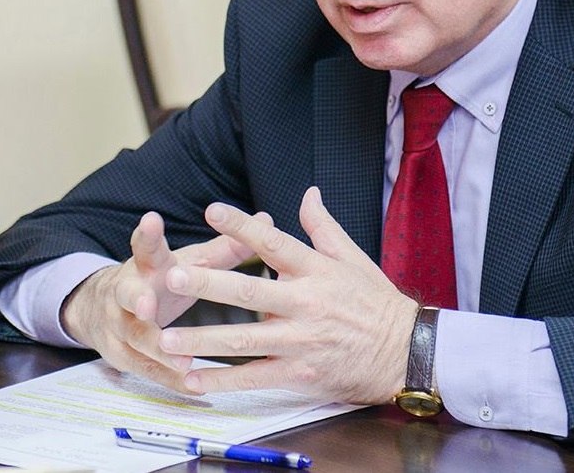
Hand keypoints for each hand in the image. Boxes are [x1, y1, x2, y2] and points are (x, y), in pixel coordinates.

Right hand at [60, 209, 269, 393]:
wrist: (102, 308)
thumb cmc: (161, 280)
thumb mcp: (188, 262)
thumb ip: (225, 247)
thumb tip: (267, 220)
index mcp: (147, 265)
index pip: (145, 246)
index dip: (148, 234)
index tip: (152, 220)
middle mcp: (128, 292)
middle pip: (127, 293)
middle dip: (136, 298)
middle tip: (147, 305)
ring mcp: (119, 325)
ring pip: (136, 337)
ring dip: (157, 348)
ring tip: (182, 358)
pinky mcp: (122, 355)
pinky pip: (146, 369)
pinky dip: (168, 378)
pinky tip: (191, 385)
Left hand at [158, 186, 418, 403]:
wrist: (407, 350)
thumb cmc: (377, 302)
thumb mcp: (353, 257)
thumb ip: (323, 226)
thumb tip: (308, 192)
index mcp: (316, 271)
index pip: (273, 242)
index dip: (242, 226)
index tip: (211, 212)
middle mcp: (305, 303)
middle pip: (249, 292)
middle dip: (208, 284)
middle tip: (172, 276)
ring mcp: (301, 341)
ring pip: (244, 340)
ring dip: (203, 340)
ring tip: (167, 338)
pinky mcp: (300, 373)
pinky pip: (254, 377)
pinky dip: (223, 381)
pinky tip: (193, 381)